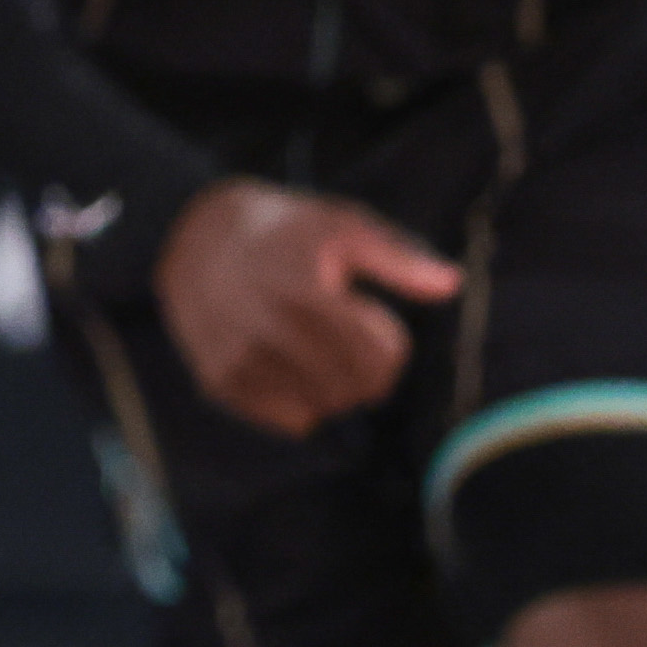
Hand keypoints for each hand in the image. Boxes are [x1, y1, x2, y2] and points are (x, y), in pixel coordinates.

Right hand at [153, 179, 460, 437]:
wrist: (194, 239)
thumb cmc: (285, 232)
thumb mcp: (342, 226)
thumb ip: (399, 258)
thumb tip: (452, 284)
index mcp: (306, 291)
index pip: (381, 356)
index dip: (390, 341)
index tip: (371, 318)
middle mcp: (268, 330)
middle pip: (357, 388)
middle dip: (369, 370)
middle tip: (352, 343)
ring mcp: (241, 360)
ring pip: (326, 408)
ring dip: (337, 388)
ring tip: (319, 351)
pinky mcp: (221, 382)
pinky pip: (291, 420)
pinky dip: (303, 401)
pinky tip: (290, 364)